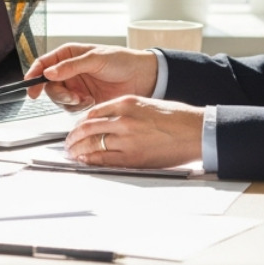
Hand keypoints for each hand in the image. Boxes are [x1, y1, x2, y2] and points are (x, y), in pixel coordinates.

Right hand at [25, 43, 158, 110]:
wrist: (142, 78)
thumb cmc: (121, 61)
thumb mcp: (95, 59)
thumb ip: (71, 66)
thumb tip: (49, 72)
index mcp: (69, 55)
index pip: (44, 63)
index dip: (34, 74)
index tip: (31, 86)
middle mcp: (69, 71)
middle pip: (48, 84)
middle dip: (56, 92)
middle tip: (70, 96)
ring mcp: (76, 86)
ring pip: (58, 98)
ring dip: (68, 101)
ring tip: (84, 98)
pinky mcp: (83, 100)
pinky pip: (70, 108)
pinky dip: (78, 107)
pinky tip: (90, 102)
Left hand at [64, 96, 204, 168]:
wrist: (195, 132)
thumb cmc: (176, 118)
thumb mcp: (146, 104)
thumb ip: (125, 110)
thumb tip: (107, 120)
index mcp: (126, 103)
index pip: (93, 112)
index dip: (81, 122)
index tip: (76, 128)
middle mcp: (123, 119)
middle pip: (88, 128)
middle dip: (74, 137)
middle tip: (68, 143)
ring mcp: (127, 139)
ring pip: (92, 143)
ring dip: (78, 150)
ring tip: (72, 153)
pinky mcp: (133, 157)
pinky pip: (104, 159)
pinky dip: (91, 160)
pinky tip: (84, 161)